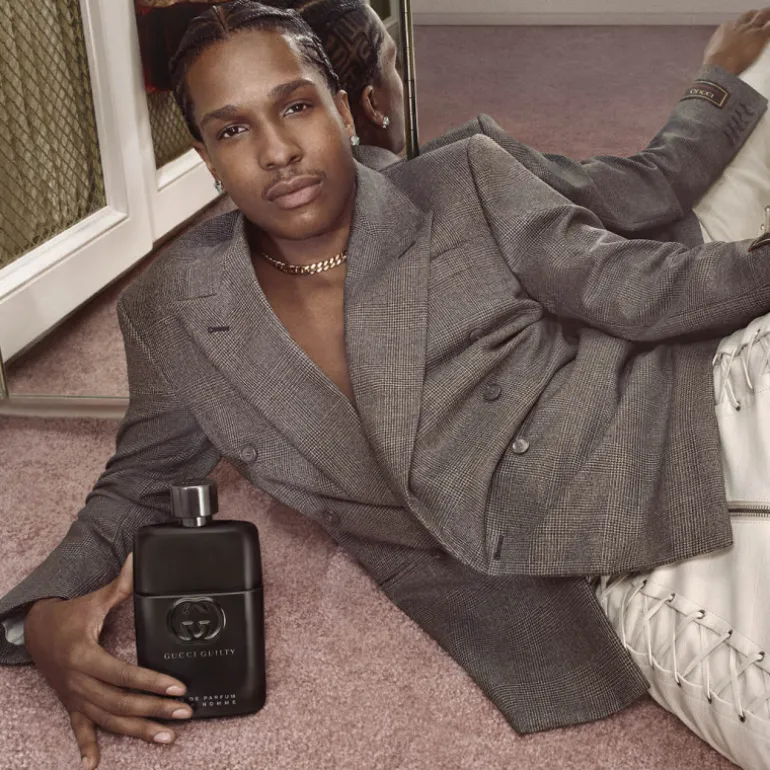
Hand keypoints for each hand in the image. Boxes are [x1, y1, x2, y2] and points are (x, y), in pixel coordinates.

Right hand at [24, 554, 191, 769]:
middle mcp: (79, 681)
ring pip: (107, 720)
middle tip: (184, 712)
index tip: (178, 688)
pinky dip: (86, 747)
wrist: (34, 629)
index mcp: (85, 656)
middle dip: (154, 709)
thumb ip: (121, 585)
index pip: (124, 675)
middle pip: (120, 703)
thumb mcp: (94, 600)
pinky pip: (79, 729)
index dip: (152, 683)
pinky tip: (93, 765)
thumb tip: (139, 560)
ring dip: (137, 730)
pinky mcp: (70, 704)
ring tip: (166, 736)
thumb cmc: (68, 615)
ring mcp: (74, 696)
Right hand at [703, 8, 769, 74]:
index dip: (741, 24)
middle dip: (755, 15)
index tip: (743, 27)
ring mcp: (750, 29)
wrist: (719, 68)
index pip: (736, 22)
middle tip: (760, 17)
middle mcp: (739, 25)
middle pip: (750, 14)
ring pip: (763, 14)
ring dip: (768, 14)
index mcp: (726, 28)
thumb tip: (718, 46)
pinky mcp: (760, 35)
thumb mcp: (711, 51)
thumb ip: (717, 44)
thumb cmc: (713, 63)